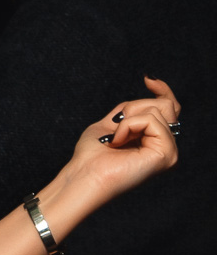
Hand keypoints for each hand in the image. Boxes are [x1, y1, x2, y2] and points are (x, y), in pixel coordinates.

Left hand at [36, 77, 179, 246]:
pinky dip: (129, 126)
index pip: (170, 109)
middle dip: (135, 108)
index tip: (148, 79)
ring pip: (158, 110)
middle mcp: (166, 147)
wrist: (84, 174)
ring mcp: (169, 152)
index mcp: (155, 141)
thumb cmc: (92, 155)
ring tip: (116, 139)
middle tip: (116, 126)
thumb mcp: (114, 122)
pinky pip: (152, 121)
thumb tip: (154, 87)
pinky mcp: (167, 155)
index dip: (163, 90)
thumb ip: (133, 110)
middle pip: (165, 105)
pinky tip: (119, 142)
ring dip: (129, 119)